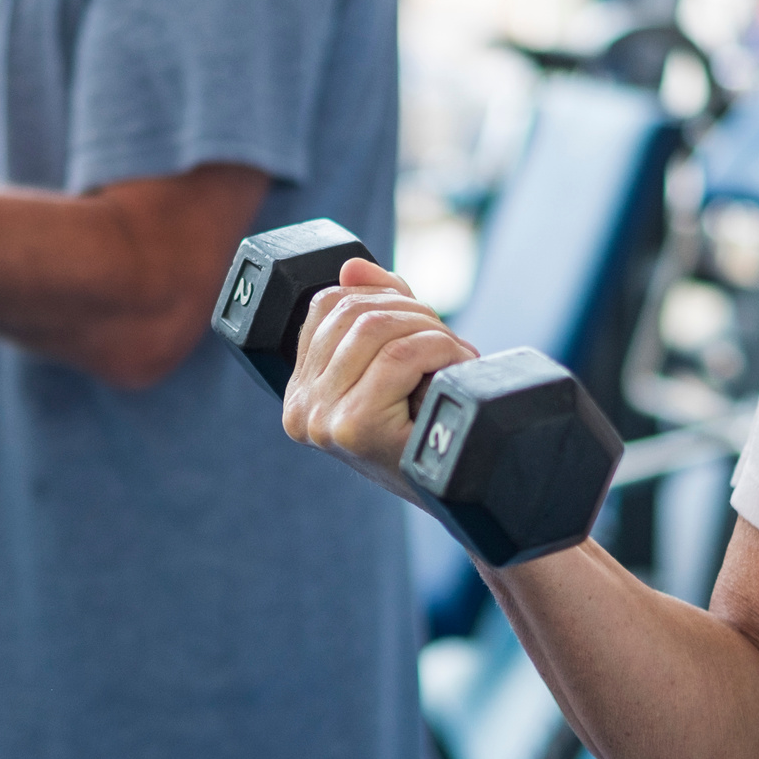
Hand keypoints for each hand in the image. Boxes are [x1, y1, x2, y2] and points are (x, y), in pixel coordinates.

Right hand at [281, 257, 478, 500]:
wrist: (457, 491)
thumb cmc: (427, 430)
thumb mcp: (392, 364)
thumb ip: (373, 310)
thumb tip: (351, 267)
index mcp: (299, 391)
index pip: (325, 305)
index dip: (380, 293)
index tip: (420, 317)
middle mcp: (299, 407)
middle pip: (355, 313)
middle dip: (413, 311)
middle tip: (449, 338)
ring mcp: (321, 420)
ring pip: (377, 329)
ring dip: (431, 329)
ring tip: (456, 353)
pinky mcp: (353, 427)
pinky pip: (399, 355)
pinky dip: (440, 347)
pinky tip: (459, 364)